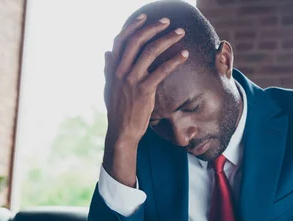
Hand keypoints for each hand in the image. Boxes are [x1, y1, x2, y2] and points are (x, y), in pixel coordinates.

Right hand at [102, 14, 188, 186]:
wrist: (122, 131)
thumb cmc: (118, 111)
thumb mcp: (110, 88)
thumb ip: (109, 69)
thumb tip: (107, 53)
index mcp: (113, 69)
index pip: (121, 41)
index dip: (132, 27)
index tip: (144, 17)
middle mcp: (121, 72)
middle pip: (137, 41)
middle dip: (153, 28)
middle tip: (167, 21)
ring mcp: (132, 80)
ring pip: (150, 52)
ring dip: (167, 39)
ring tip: (180, 34)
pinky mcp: (144, 91)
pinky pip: (161, 71)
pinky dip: (174, 60)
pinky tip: (184, 55)